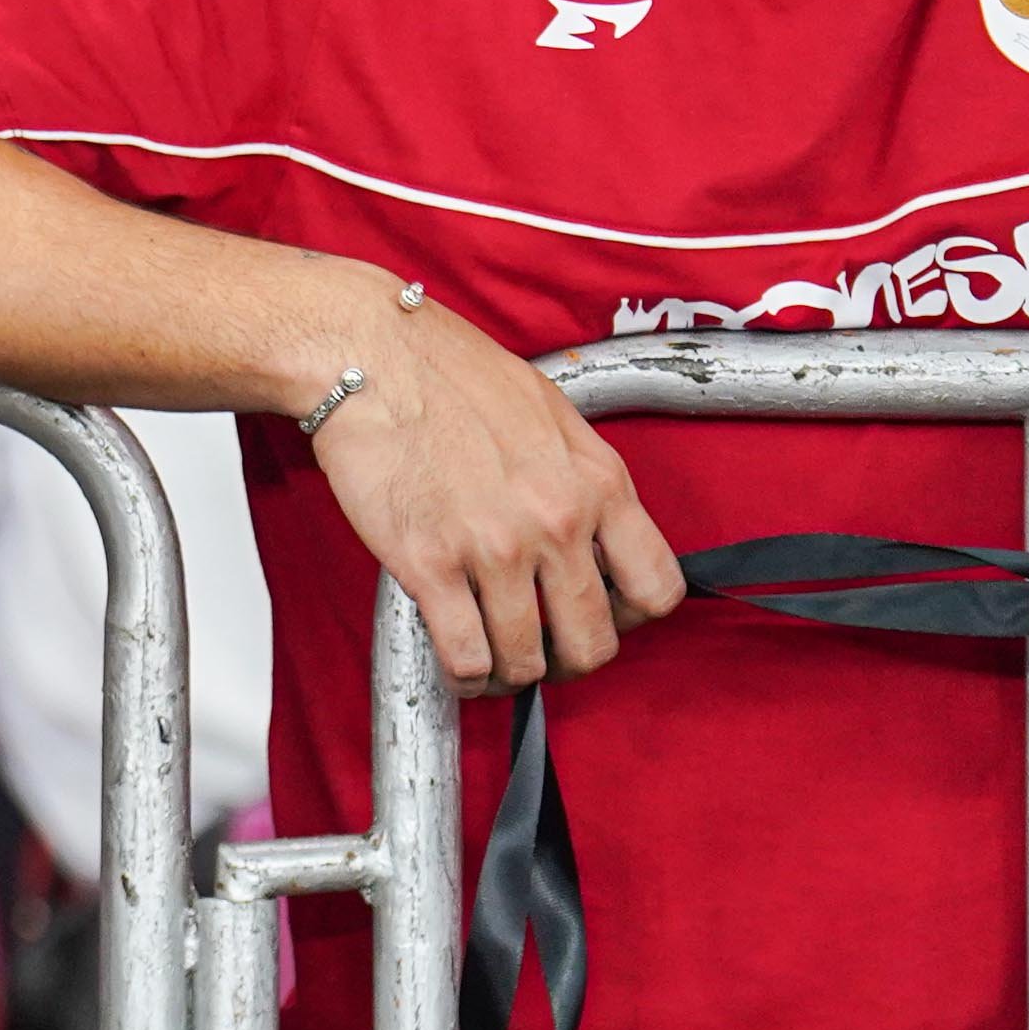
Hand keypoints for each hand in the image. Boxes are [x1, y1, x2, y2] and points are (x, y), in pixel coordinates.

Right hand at [298, 288, 682, 694]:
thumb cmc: (451, 373)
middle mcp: (556, 523)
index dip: (630, 618)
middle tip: (543, 650)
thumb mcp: (552, 415)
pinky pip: (464, 655)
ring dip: (511, 672)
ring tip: (493, 661)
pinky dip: (464, 673)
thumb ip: (582, 477)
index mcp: (598, 484)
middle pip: (594, 642)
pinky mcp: (429, 565)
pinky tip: (457, 660)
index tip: (601, 614)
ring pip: (526, 660)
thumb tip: (589, 526)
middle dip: (568, 659)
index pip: (657, 590)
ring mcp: (493, 549)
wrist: (370, 357)